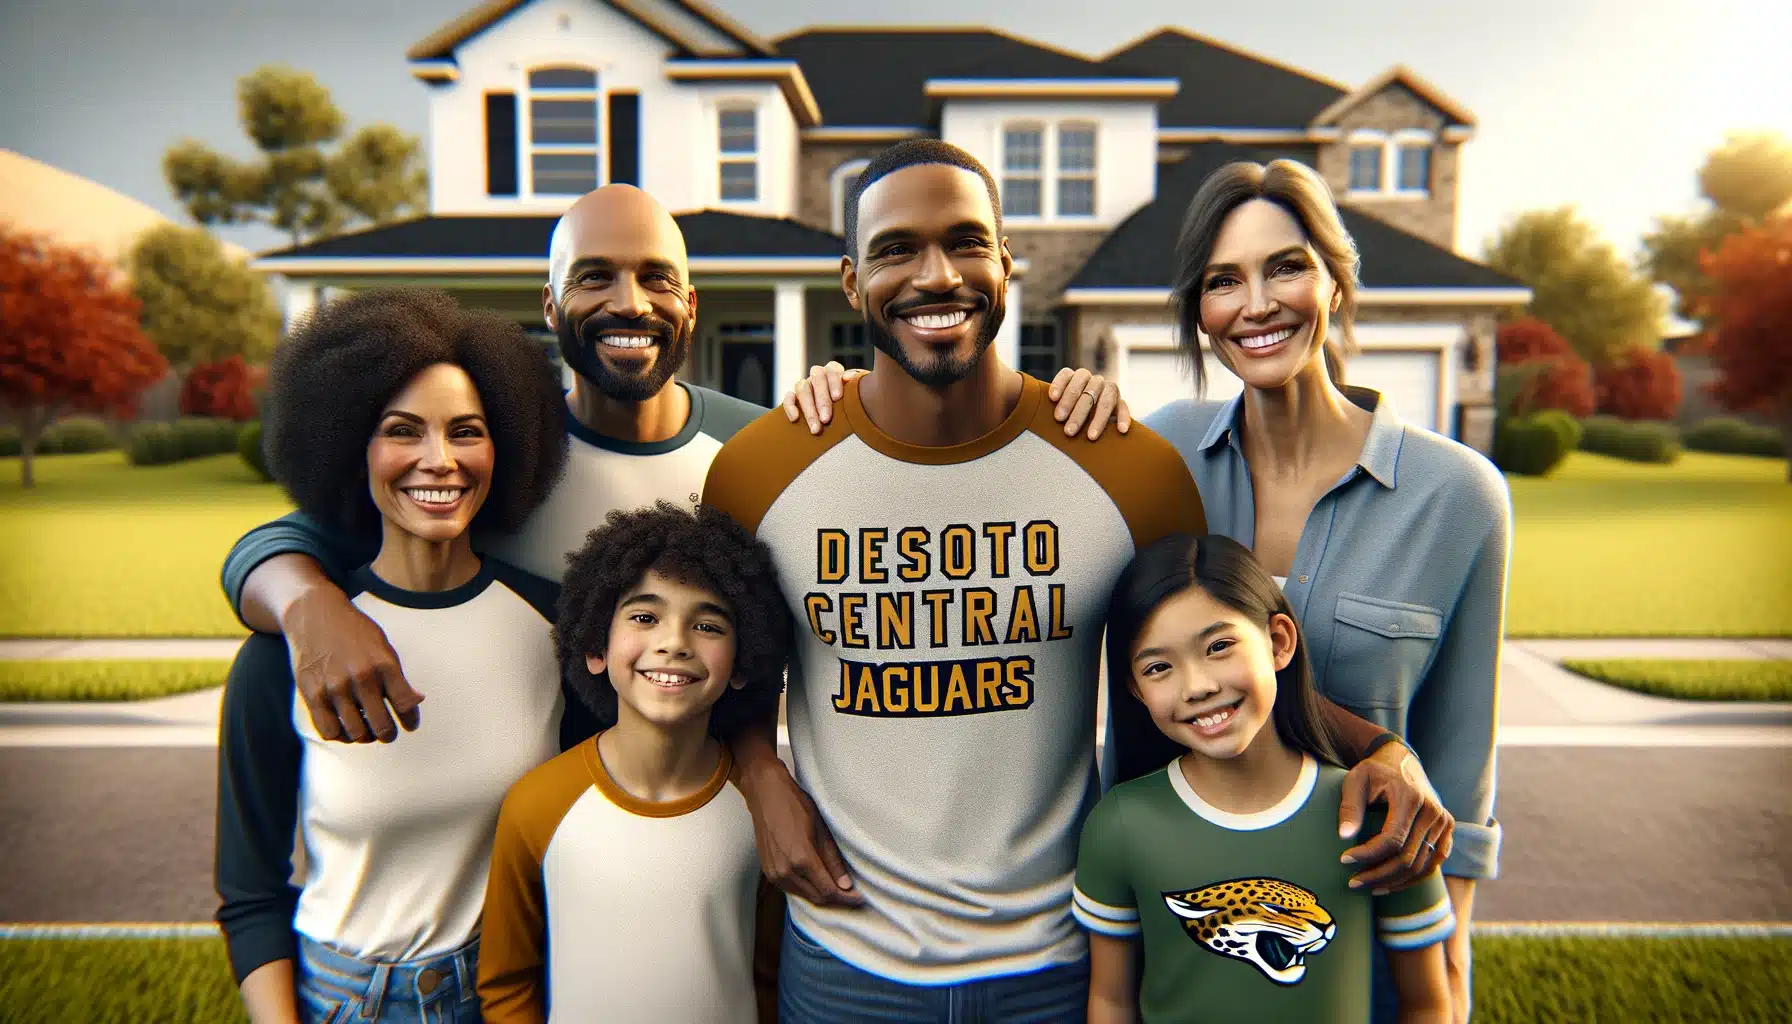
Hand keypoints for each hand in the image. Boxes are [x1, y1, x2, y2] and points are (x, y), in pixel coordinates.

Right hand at [281, 585, 423, 742]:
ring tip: (367, 729)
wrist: (315, 614)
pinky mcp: (312, 694)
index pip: (405, 705)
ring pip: (356, 733)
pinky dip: (340, 735)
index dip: (410, 720)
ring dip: (365, 736)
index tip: (409, 724)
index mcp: (384, 664)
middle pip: (382, 725)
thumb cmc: (354, 633)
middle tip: (387, 732)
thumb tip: (416, 702)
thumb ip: (398, 677)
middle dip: (388, 734)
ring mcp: (335, 687)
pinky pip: (329, 731)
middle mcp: (361, 677)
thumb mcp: (383, 647)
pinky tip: (345, 726)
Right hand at [736, 756, 862, 907]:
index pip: (828, 890)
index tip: (860, 898)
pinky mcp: (768, 871)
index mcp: (801, 860)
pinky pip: (792, 889)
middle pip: (816, 897)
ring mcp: (774, 873)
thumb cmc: (795, 805)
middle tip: (853, 896)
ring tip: (839, 891)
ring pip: (804, 896)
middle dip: (836, 899)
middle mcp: (785, 871)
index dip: (846, 897)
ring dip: (822, 896)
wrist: (766, 794)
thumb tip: (845, 884)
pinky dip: (807, 890)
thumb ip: (833, 860)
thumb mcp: (821, 829)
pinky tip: (818, 883)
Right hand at [782, 360, 867, 433]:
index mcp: (834, 372)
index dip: (834, 382)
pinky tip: (795, 419)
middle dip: (821, 400)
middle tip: (826, 419)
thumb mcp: (855, 396)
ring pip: (802, 388)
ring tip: (815, 428)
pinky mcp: (793, 397)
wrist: (838, 417)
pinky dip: (790, 406)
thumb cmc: (851, 405)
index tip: (837, 398)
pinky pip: (788, 397)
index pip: (833, 369)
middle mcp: (818, 376)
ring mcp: (805, 385)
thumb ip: (854, 387)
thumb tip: (849, 378)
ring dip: (808, 408)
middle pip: (816, 379)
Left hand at [1048, 367, 1130, 439]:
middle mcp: (1093, 380)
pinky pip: (1124, 408)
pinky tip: (1121, 430)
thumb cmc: (1068, 414)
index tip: (1052, 398)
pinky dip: (1123, 418)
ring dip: (1098, 419)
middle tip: (1067, 430)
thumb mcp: (1060, 407)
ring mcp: (1108, 389)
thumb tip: (1030, 410)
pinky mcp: (1121, 401)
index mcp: (1075, 377)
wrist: (1093, 414)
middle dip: (1076, 411)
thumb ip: (1052, 407)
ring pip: (1104, 401)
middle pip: (1085, 391)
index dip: (1059, 385)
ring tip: (1090, 437)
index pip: (1067, 375)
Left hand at [1338, 742, 1453, 891]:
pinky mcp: (1447, 831)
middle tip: (1353, 882)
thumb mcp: (1355, 780)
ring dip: (1394, 882)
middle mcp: (1433, 812)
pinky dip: (1412, 878)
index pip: (1392, 840)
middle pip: (1408, 858)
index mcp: (1411, 797)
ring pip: (1422, 866)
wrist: (1401, 761)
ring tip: (1368, 887)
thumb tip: (1344, 837)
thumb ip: (1350, 807)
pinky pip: (1433, 864)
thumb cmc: (1374, 771)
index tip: (1344, 860)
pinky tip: (1389, 884)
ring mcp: (1444, 822)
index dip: (1367, 855)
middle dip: (1378, 875)